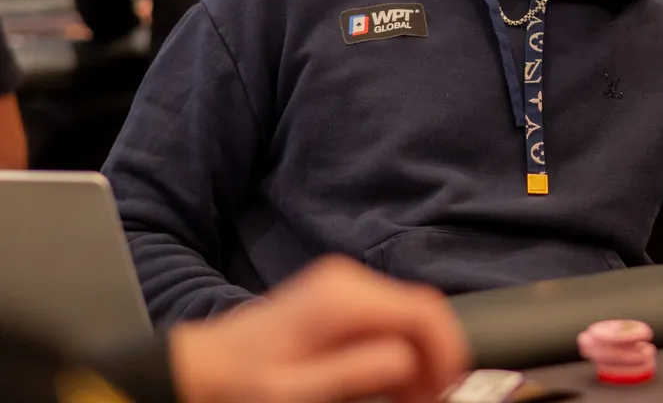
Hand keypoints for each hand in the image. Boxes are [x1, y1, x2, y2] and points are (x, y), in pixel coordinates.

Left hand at [170, 256, 470, 402]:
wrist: (203, 366)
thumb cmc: (243, 384)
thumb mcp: (298, 392)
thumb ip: (357, 373)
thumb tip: (408, 359)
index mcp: (344, 299)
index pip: (424, 310)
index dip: (447, 350)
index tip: (448, 387)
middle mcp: (349, 281)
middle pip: (422, 311)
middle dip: (435, 357)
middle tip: (429, 400)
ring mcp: (345, 285)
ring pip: (409, 316)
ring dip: (418, 357)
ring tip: (409, 398)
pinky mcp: (341, 297)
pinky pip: (389, 317)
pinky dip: (398, 349)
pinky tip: (388, 380)